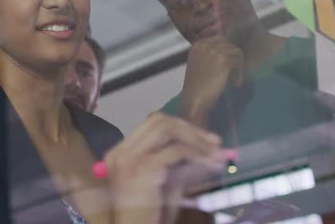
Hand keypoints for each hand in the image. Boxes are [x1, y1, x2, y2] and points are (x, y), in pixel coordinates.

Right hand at [104, 113, 223, 223]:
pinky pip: (176, 151)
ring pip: (166, 129)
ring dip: (195, 139)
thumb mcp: (160, 185)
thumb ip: (172, 164)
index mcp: (119, 154)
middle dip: (190, 129)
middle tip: (215, 143)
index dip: (181, 127)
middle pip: (158, 121)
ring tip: (215, 153)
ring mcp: (128, 158)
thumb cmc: (146, 217)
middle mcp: (120, 152)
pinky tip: (210, 164)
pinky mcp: (142, 169)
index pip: (151, 124)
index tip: (204, 139)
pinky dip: (197, 155)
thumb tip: (201, 147)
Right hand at [179, 35, 244, 125]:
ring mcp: (213, 50)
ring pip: (236, 52)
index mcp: (197, 45)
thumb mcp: (199, 64)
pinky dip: (240, 73)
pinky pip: (239, 61)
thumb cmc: (196, 87)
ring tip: (233, 80)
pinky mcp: (223, 59)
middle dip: (233, 58)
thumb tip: (229, 50)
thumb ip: (209, 55)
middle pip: (229, 44)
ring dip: (238, 66)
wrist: (194, 100)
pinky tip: (235, 83)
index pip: (219, 39)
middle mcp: (204, 44)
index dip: (227, 52)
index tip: (229, 65)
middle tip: (233, 73)